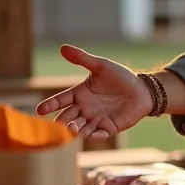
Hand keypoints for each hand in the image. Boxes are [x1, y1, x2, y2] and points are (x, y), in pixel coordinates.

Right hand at [35, 44, 152, 140]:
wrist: (143, 90)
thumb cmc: (121, 77)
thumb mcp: (101, 66)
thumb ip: (83, 59)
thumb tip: (62, 48)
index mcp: (80, 94)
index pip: (61, 100)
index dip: (51, 105)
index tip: (40, 110)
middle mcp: (85, 108)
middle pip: (67, 117)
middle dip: (62, 122)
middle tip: (59, 124)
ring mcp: (96, 119)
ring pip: (80, 128)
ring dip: (75, 130)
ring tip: (73, 129)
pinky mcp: (109, 128)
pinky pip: (98, 134)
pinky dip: (93, 136)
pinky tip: (89, 135)